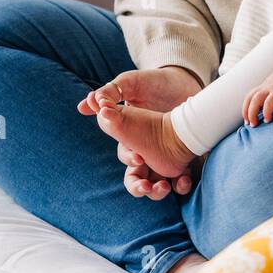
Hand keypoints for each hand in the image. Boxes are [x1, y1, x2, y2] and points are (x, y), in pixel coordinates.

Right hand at [78, 65, 201, 196]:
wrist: (185, 79)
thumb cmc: (153, 82)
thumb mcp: (130, 83)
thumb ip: (109, 93)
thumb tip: (85, 105)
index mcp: (133, 137)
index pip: (126, 155)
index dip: (130, 161)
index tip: (139, 158)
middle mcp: (149, 151)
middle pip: (137, 179)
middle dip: (138, 187)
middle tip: (146, 187)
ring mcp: (169, 157)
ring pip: (158, 185)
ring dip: (158, 192)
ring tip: (165, 187)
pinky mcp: (187, 158)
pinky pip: (182, 180)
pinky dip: (182, 185)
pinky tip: (184, 179)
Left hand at [243, 61, 272, 126]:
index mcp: (266, 85)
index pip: (250, 96)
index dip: (246, 107)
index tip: (247, 119)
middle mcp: (267, 85)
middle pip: (249, 98)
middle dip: (246, 112)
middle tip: (249, 124)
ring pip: (255, 100)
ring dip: (252, 113)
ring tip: (255, 124)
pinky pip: (269, 101)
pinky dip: (266, 111)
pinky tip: (268, 119)